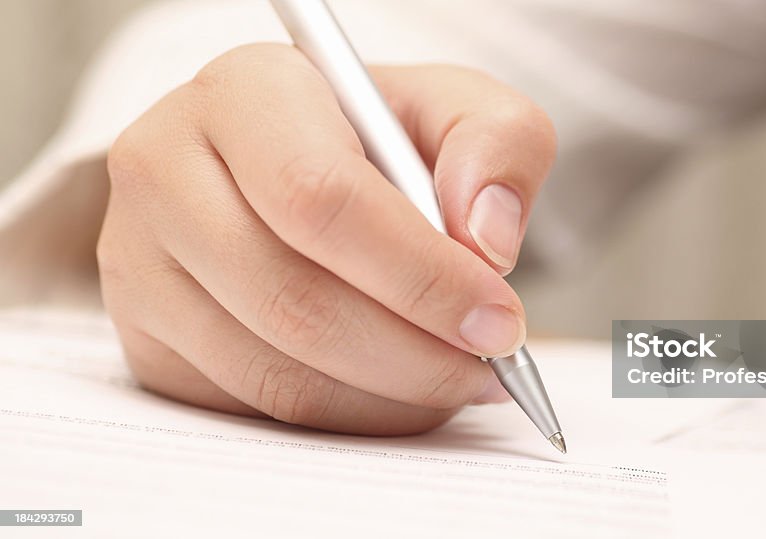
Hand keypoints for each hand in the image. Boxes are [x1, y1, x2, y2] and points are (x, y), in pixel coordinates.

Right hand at [98, 44, 555, 434]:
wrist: (287, 161)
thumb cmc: (373, 134)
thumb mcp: (455, 106)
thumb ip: (498, 146)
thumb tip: (485, 242)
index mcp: (243, 92)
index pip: (320, 199)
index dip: (420, 275)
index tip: (498, 322)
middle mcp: (166, 170)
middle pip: (293, 300)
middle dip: (414, 355)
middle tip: (489, 368)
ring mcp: (138, 263)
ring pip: (274, 373)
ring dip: (387, 398)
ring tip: (454, 380)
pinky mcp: (146, 337)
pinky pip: (254, 408)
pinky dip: (345, 416)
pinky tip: (395, 389)